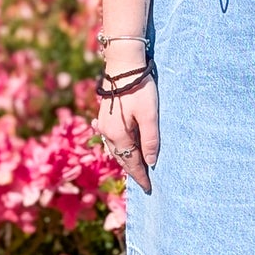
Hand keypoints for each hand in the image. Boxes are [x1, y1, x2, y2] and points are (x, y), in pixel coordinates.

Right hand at [96, 48, 159, 193]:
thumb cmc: (139, 89)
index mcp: (118, 135)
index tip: (149, 189)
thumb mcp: (149, 116)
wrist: (123, 65)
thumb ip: (150, 140)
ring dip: (126, 159)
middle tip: (144, 182)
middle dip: (133, 170)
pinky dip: (120, 147)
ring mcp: (104, 124)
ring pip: (116, 149)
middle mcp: (107, 133)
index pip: (131, 163)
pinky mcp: (105, 115)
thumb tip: (150, 162)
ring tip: (136, 168)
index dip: (141, 177)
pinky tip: (123, 148)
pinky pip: (112, 139)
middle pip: (122, 158)